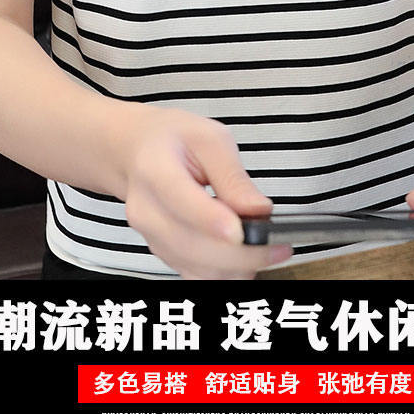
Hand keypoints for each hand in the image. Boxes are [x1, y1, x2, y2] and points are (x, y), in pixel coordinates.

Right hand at [118, 105, 291, 278]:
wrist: (137, 152)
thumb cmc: (174, 140)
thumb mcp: (210, 138)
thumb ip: (233, 175)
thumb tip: (259, 210)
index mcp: (155, 170)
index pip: (181, 200)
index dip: (211, 220)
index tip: (242, 231)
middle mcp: (147, 209)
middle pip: (191, 244)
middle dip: (240, 253)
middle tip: (277, 247)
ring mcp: (151, 236)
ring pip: (194, 267)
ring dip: (236, 268)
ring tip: (269, 252)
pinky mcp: (162, 252)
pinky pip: (193, 274)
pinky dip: (223, 273)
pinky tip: (247, 260)